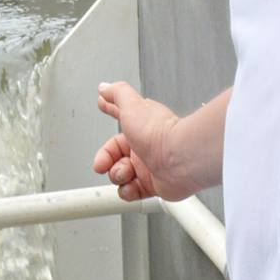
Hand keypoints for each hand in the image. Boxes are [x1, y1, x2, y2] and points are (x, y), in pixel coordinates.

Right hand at [92, 81, 198, 201]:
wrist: (178, 159)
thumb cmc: (158, 132)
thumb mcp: (131, 105)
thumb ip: (117, 94)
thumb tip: (105, 87)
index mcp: (139, 128)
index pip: (118, 120)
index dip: (109, 115)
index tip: (101, 110)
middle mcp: (144, 147)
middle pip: (114, 157)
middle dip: (106, 162)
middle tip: (105, 164)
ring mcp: (149, 167)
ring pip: (120, 175)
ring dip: (118, 176)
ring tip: (127, 173)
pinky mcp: (154, 185)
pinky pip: (132, 192)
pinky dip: (128, 191)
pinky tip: (132, 185)